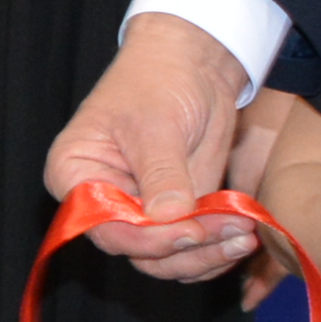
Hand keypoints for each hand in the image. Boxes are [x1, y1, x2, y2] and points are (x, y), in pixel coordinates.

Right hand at [45, 14, 265, 281]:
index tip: (190, 231)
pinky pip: (191, 250)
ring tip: (244, 234)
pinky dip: (217, 249)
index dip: (147, 239)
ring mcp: (141, 212)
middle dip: (187, 249)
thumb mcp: (156, 124)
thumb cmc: (158, 79)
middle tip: (232, 232)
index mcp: (76, 176)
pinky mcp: (175, 214)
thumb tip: (170, 220)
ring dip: (208, 255)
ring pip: (168, 260)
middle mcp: (104, 202)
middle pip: (138, 251)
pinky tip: (243, 233)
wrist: (194, 61)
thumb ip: (161, 175)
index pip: (103, 227)